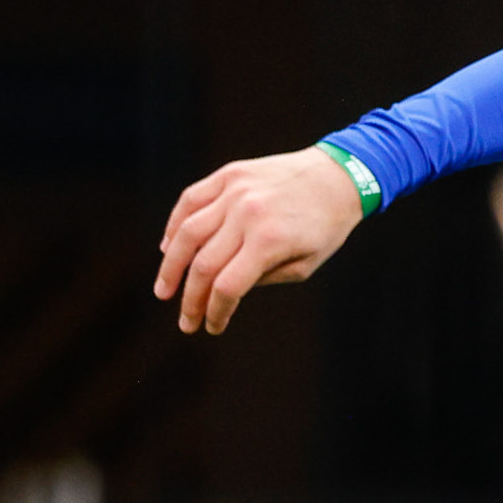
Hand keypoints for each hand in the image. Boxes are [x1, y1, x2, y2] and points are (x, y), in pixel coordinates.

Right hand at [157, 148, 364, 334]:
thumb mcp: (306, 265)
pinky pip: (190, 200)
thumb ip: (264, 279)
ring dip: (170, 267)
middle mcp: (248, 215)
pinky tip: (168, 248)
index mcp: (270, 241)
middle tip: (185, 322)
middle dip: (190, 299)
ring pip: (187, 233)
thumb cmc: (326, 227)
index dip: (215, 312)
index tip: (211, 327)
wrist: (338, 176)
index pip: (227, 286)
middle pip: (203, 265)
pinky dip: (174, 226)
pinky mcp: (229, 174)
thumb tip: (222, 291)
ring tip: (164, 291)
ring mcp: (235, 191)